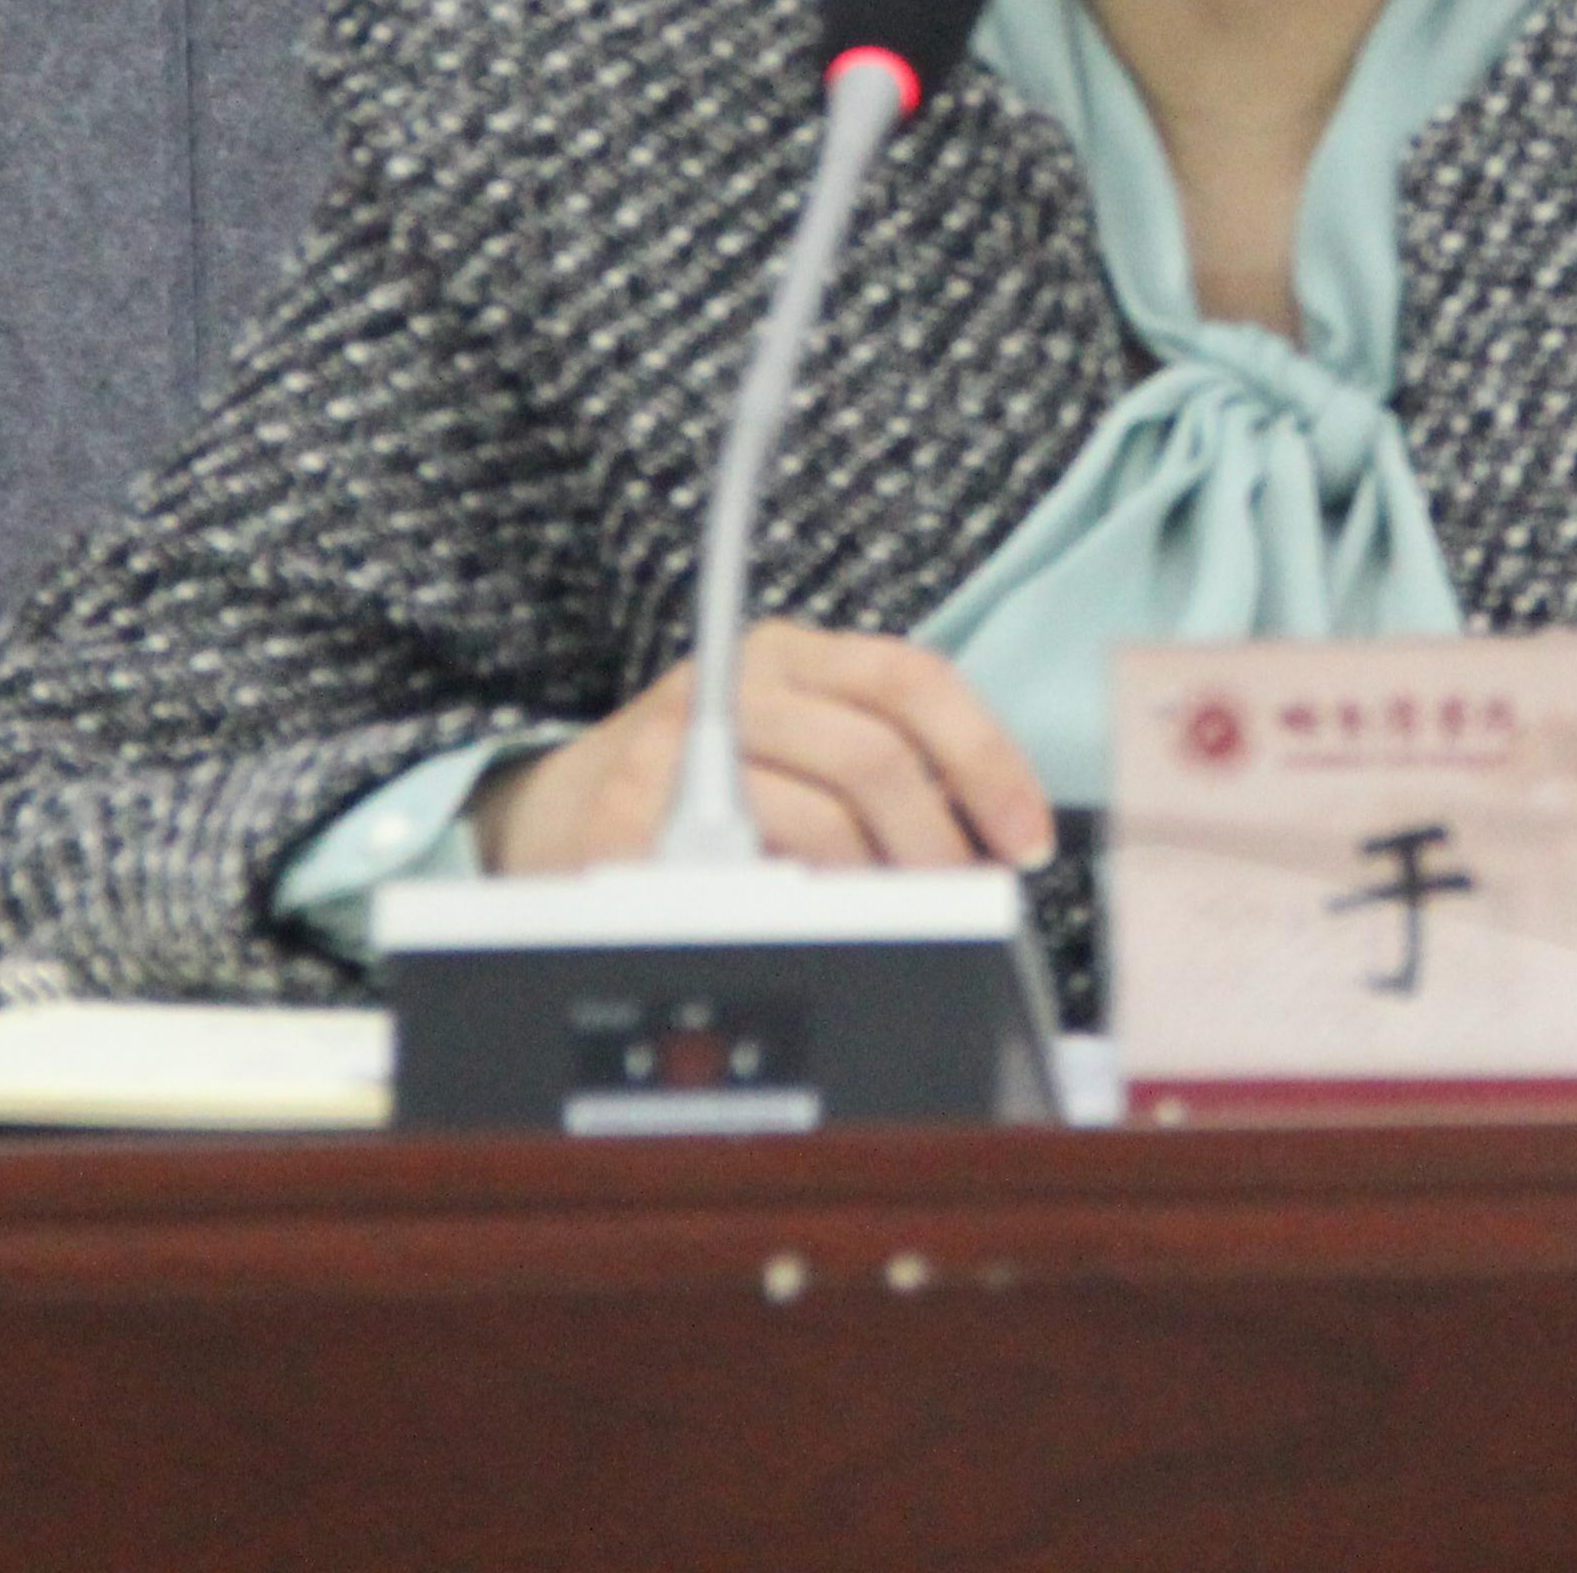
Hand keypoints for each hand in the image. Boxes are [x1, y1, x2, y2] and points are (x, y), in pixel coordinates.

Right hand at [478, 621, 1055, 873]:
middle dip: (937, 843)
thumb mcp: (793, 751)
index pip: (913, 680)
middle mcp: (737, 678)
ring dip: (873, 886)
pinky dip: (787, 907)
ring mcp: (677, 738)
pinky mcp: (628, 807)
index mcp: (793, 654)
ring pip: (819, 815)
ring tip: (883, 920)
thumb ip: (880, 770)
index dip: (986, 760)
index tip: (1023, 840)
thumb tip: (987, 837)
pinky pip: (739, 868)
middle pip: (876, 753)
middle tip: (956, 901)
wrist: (553, 811)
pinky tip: (797, 921)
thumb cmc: (699, 788)